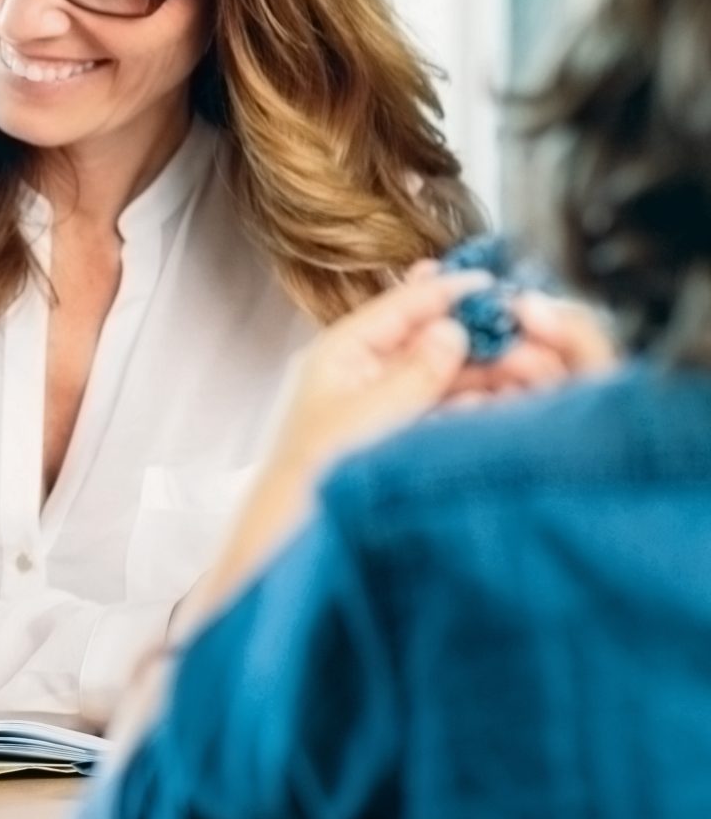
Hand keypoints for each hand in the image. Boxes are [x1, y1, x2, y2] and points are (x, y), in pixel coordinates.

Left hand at [271, 262, 617, 479]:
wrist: (295, 536)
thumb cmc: (317, 473)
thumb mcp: (369, 413)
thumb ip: (416, 372)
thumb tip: (452, 330)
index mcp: (341, 353)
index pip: (399, 307)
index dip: (445, 291)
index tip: (490, 282)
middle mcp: (360, 371)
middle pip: (426, 338)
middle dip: (474, 334)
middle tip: (520, 329)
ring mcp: (381, 403)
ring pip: (440, 373)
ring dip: (481, 368)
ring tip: (523, 364)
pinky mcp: (399, 435)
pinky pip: (442, 407)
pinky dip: (470, 401)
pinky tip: (498, 402)